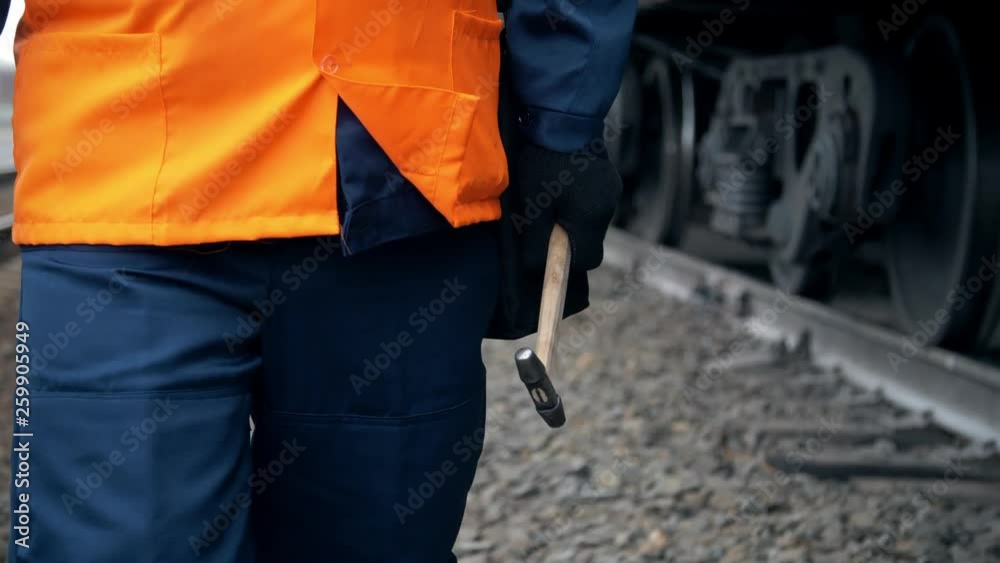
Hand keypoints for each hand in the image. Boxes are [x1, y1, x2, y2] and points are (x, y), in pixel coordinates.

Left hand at [513, 142, 622, 271]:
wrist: (563, 117)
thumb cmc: (544, 163)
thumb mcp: (532, 206)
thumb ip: (535, 242)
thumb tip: (535, 269)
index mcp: (591, 220)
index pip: (587, 261)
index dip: (567, 262)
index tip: (549, 250)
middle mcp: (607, 207)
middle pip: (590, 239)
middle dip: (568, 237)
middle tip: (545, 219)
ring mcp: (611, 189)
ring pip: (591, 218)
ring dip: (573, 216)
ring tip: (551, 195)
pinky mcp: (608, 175)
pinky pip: (594, 198)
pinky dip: (579, 199)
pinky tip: (562, 181)